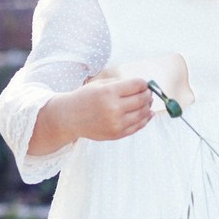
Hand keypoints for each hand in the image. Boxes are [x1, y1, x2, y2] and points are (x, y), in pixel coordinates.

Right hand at [28, 76, 152, 155]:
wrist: (70, 118)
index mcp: (109, 92)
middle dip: (148, 95)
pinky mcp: (117, 134)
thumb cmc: (86, 98)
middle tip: (148, 93)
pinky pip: (137, 126)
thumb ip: (121, 84)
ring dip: (148, 107)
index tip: (144, 84)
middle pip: (142, 99)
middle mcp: (113, 108)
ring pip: (142, 113)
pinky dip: (145, 119)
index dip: (144, 84)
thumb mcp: (100, 84)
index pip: (137, 85)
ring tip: (147, 103)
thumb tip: (144, 86)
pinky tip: (147, 114)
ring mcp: (116, 123)